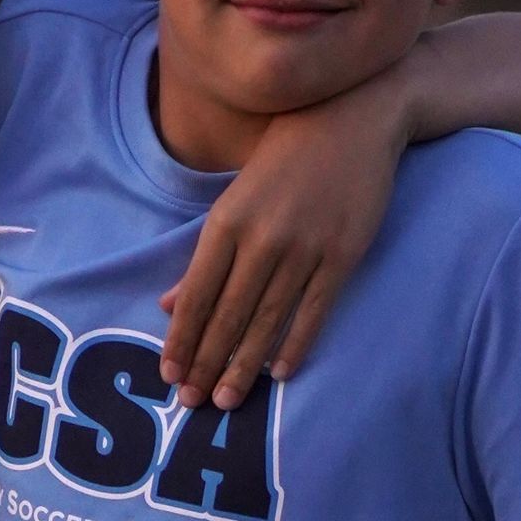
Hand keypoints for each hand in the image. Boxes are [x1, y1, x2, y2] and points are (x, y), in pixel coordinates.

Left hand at [158, 66, 410, 410]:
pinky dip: (295, 344)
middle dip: (206, 363)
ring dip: (244, 365)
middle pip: (227, 315)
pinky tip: (279, 374)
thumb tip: (167, 304)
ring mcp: (304, 248)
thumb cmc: (284, 157)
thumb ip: (204, 255)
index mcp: (226, 222)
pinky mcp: (342, 254)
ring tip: (227, 400)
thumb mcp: (235, 199)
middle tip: (192, 404)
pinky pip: (315, 311)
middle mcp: (261, 239)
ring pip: (267, 320)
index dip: (181, 339)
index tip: (170, 375)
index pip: (196, 295)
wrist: (353, 116)